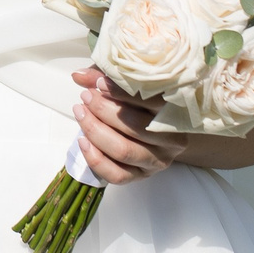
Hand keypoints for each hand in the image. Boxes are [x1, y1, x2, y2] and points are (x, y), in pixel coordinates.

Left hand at [69, 68, 181, 183]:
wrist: (154, 132)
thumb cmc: (139, 104)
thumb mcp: (126, 86)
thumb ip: (105, 78)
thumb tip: (79, 76)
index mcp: (174, 113)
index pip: (150, 102)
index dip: (121, 93)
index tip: (99, 83)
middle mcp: (172, 140)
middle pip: (134, 127)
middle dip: (103, 110)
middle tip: (85, 96)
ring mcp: (158, 161)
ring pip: (123, 151)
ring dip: (96, 131)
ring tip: (80, 113)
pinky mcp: (143, 176)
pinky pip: (117, 174)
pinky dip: (96, 159)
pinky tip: (82, 141)